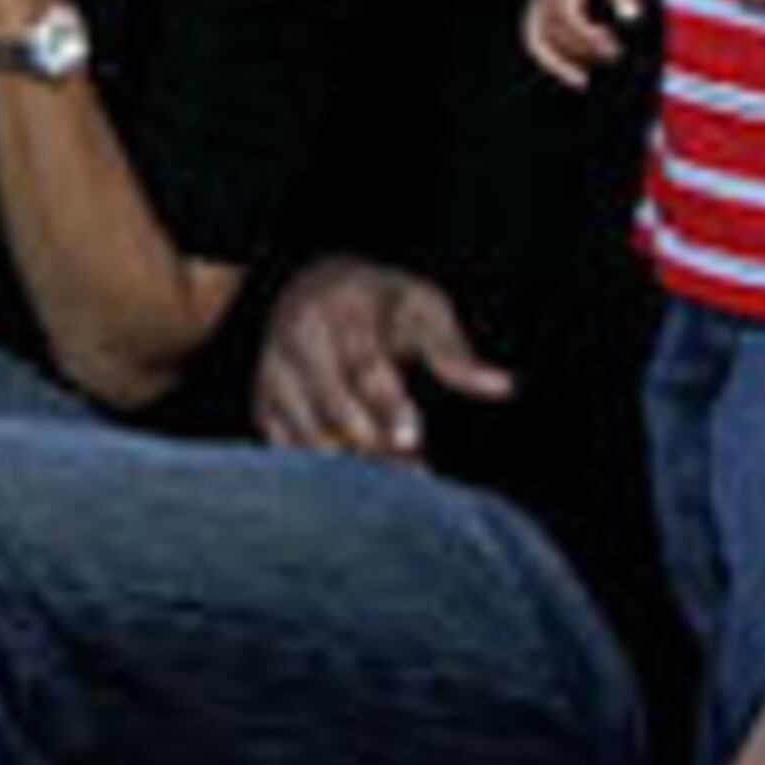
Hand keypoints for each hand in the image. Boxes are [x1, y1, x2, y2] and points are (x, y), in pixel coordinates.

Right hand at [252, 256, 513, 461]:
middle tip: (413, 472)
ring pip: (308, 434)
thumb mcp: (423, 308)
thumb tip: (502, 385)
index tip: (412, 440)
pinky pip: (286, 448)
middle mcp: (298, 337)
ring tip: (390, 477)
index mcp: (343, 308)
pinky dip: (321, 469)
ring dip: (351, 465)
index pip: (364, 363)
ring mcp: (273, 371)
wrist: (311, 287)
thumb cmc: (380, 303)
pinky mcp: (262, 402)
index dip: (389, 405)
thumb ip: (454, 351)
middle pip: (333, 406)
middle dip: (374, 444)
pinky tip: (353, 478)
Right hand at [521, 0, 645, 87]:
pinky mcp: (541, 3)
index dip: (588, 36)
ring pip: (534, 34)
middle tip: (604, 66)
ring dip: (557, 60)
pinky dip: (551, 55)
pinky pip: (536, 34)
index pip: (566, 12)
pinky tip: (574, 71)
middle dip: (573, 52)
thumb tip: (631, 15)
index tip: (615, 48)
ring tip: (583, 80)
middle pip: (545, 27)